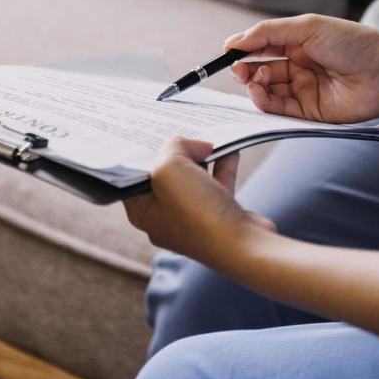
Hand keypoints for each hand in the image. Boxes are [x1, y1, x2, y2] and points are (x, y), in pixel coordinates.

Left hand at [124, 138, 273, 266]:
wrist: (244, 246)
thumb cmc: (198, 214)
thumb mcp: (170, 169)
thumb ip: (173, 147)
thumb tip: (193, 146)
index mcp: (143, 212)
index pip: (134, 176)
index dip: (143, 153)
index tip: (153, 133)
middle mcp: (165, 217)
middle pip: (166, 174)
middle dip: (177, 152)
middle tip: (185, 133)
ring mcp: (193, 217)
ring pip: (193, 177)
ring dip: (202, 156)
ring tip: (208, 139)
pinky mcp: (218, 215)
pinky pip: (217, 183)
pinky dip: (222, 165)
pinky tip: (230, 149)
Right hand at [225, 14, 378, 123]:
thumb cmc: (354, 43)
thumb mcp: (308, 27)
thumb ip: (269, 32)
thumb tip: (235, 40)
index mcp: (301, 41)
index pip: (263, 44)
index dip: (244, 48)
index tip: (227, 51)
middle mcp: (300, 65)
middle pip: (261, 68)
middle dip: (244, 68)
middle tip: (235, 68)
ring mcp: (304, 88)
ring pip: (266, 89)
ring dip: (253, 84)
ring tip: (251, 79)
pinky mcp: (308, 111)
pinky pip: (278, 107)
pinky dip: (263, 100)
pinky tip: (259, 91)